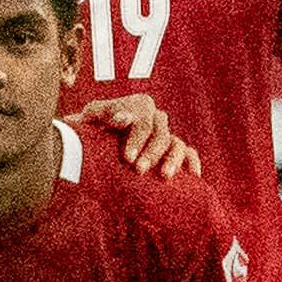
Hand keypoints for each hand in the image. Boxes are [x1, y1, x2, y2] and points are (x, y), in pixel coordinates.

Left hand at [74, 94, 200, 179]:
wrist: (94, 142)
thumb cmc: (90, 127)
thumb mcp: (92, 116)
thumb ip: (104, 113)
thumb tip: (124, 119)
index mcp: (140, 105)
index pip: (144, 122)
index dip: (137, 139)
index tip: (128, 158)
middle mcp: (157, 118)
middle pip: (161, 134)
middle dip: (151, 153)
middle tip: (139, 170)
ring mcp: (167, 134)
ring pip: (177, 144)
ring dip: (173, 159)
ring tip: (164, 176)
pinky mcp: (174, 150)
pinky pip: (189, 153)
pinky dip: (191, 163)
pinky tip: (191, 176)